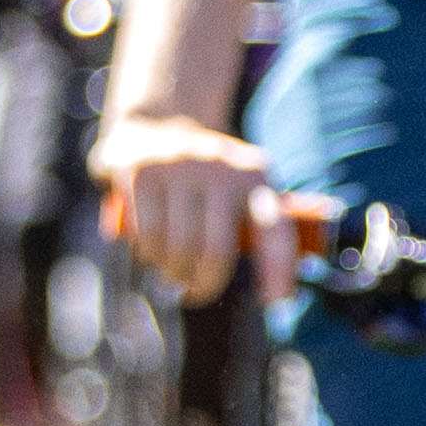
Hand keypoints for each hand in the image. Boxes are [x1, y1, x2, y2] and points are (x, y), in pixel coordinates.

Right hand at [92, 115, 300, 302]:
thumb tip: (284, 294)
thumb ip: (265, 226)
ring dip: (171, 272)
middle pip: (215, 251)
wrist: (158, 123)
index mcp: (255, 174)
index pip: (275, 229)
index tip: (274, 302)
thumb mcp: (243, 185)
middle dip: (204, 284)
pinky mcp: (140, 171)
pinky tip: (149, 252)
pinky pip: (146, 235)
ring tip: (170, 269)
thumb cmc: (210, 177)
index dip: (278, 269)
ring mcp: (178, 166)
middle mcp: (220, 167)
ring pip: (176, 248)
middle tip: (196, 293)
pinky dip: (147, 255)